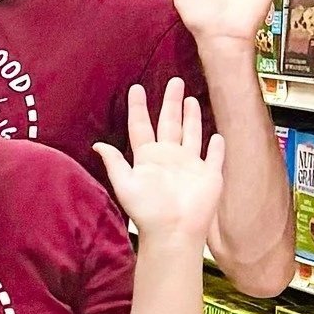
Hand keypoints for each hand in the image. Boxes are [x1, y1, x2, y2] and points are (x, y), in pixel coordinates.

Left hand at [95, 79, 224, 248]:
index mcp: (147, 157)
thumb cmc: (147, 211)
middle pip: (170, 123)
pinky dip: (216, 146)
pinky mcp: (209, 175)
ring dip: (192, 117)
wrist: (174, 231)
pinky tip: (216, 135)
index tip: (137, 88)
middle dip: (171, 102)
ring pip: (191, 134)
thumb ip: (115, 163)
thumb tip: (97, 145)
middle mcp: (169, 157)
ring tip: (190, 99)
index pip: (141, 126)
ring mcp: (190, 165)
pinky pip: (214, 157)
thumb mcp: (125, 184)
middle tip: (174, 82)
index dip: (138, 108)